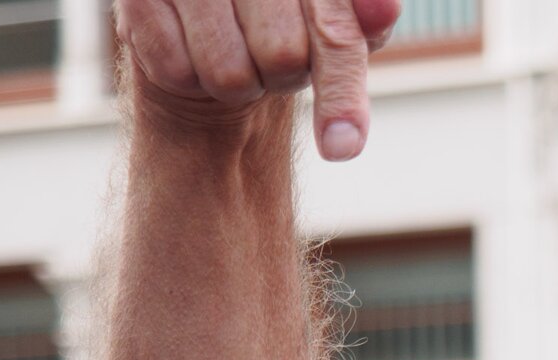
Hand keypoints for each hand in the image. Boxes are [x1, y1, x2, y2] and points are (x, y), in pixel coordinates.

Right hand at [116, 0, 404, 160]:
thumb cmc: (280, 8)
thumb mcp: (326, 15)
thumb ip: (356, 20)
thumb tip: (382, 12)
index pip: (335, 35)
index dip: (342, 94)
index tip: (343, 148)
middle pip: (284, 61)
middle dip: (279, 75)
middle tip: (264, 51)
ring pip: (230, 75)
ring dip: (233, 80)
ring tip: (225, 45)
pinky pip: (174, 70)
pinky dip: (186, 75)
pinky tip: (184, 42)